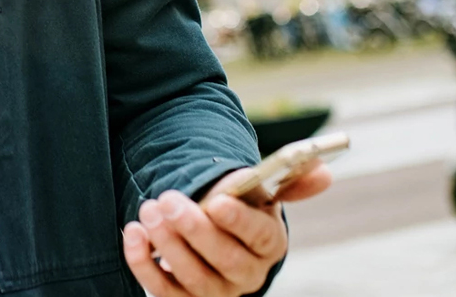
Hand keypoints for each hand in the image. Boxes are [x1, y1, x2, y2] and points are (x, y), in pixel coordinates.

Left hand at [119, 164, 331, 296]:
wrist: (216, 239)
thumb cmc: (239, 212)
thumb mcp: (263, 196)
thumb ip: (290, 181)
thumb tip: (322, 171)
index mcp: (269, 245)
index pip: (259, 237)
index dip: (238, 221)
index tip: (216, 201)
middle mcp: (246, 275)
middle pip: (225, 260)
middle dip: (195, 229)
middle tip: (169, 200)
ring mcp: (214, 292)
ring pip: (193, 277)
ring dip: (167, 243)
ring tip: (149, 210)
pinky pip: (162, 289)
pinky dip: (143, 263)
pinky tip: (133, 233)